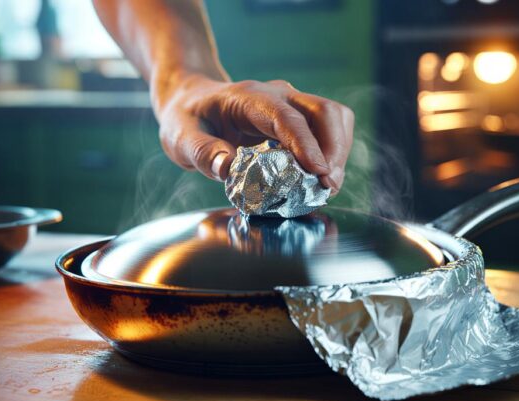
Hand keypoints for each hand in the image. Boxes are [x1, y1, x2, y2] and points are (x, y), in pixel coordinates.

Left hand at [155, 74, 353, 192]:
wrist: (192, 101)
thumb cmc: (187, 119)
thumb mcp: (180, 137)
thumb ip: (201, 152)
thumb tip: (227, 168)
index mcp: (249, 98)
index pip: (286, 117)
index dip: (306, 144)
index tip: (319, 172)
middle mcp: (278, 95)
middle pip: (323, 111)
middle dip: (334, 149)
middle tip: (328, 186)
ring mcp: (293, 103)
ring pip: (334, 118)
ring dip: (338, 152)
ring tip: (327, 186)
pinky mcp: (301, 117)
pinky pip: (330, 129)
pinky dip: (333, 153)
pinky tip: (321, 177)